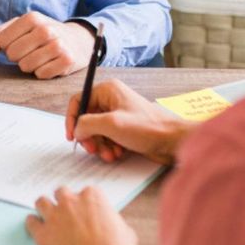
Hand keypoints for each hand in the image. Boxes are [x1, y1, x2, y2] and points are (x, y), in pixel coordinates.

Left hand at [0, 12, 94, 78]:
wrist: (77, 40)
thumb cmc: (42, 33)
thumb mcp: (22, 26)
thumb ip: (0, 34)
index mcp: (32, 18)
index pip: (3, 40)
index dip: (6, 46)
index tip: (17, 43)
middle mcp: (46, 29)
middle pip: (13, 54)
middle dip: (17, 57)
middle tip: (28, 52)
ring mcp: (58, 45)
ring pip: (25, 66)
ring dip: (29, 66)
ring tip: (38, 58)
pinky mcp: (67, 61)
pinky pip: (41, 74)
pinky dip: (42, 72)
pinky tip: (49, 64)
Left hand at [25, 186, 138, 244]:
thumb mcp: (125, 230)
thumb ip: (112, 220)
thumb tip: (111, 224)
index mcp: (92, 196)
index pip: (85, 191)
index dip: (84, 203)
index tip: (83, 210)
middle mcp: (71, 201)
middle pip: (61, 192)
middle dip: (63, 202)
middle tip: (66, 214)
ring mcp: (55, 215)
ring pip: (42, 202)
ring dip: (45, 208)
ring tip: (47, 217)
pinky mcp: (43, 233)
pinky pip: (31, 222)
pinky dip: (33, 224)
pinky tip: (36, 228)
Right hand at [66, 79, 194, 164]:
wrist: (172, 141)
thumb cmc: (147, 128)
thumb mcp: (112, 124)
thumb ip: (87, 124)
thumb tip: (77, 130)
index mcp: (108, 90)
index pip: (78, 100)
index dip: (72, 119)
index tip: (72, 136)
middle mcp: (112, 99)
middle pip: (87, 118)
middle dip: (89, 137)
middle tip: (93, 150)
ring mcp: (118, 113)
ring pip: (97, 130)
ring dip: (100, 145)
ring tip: (110, 155)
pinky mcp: (125, 127)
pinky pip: (107, 137)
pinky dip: (109, 147)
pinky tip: (118, 154)